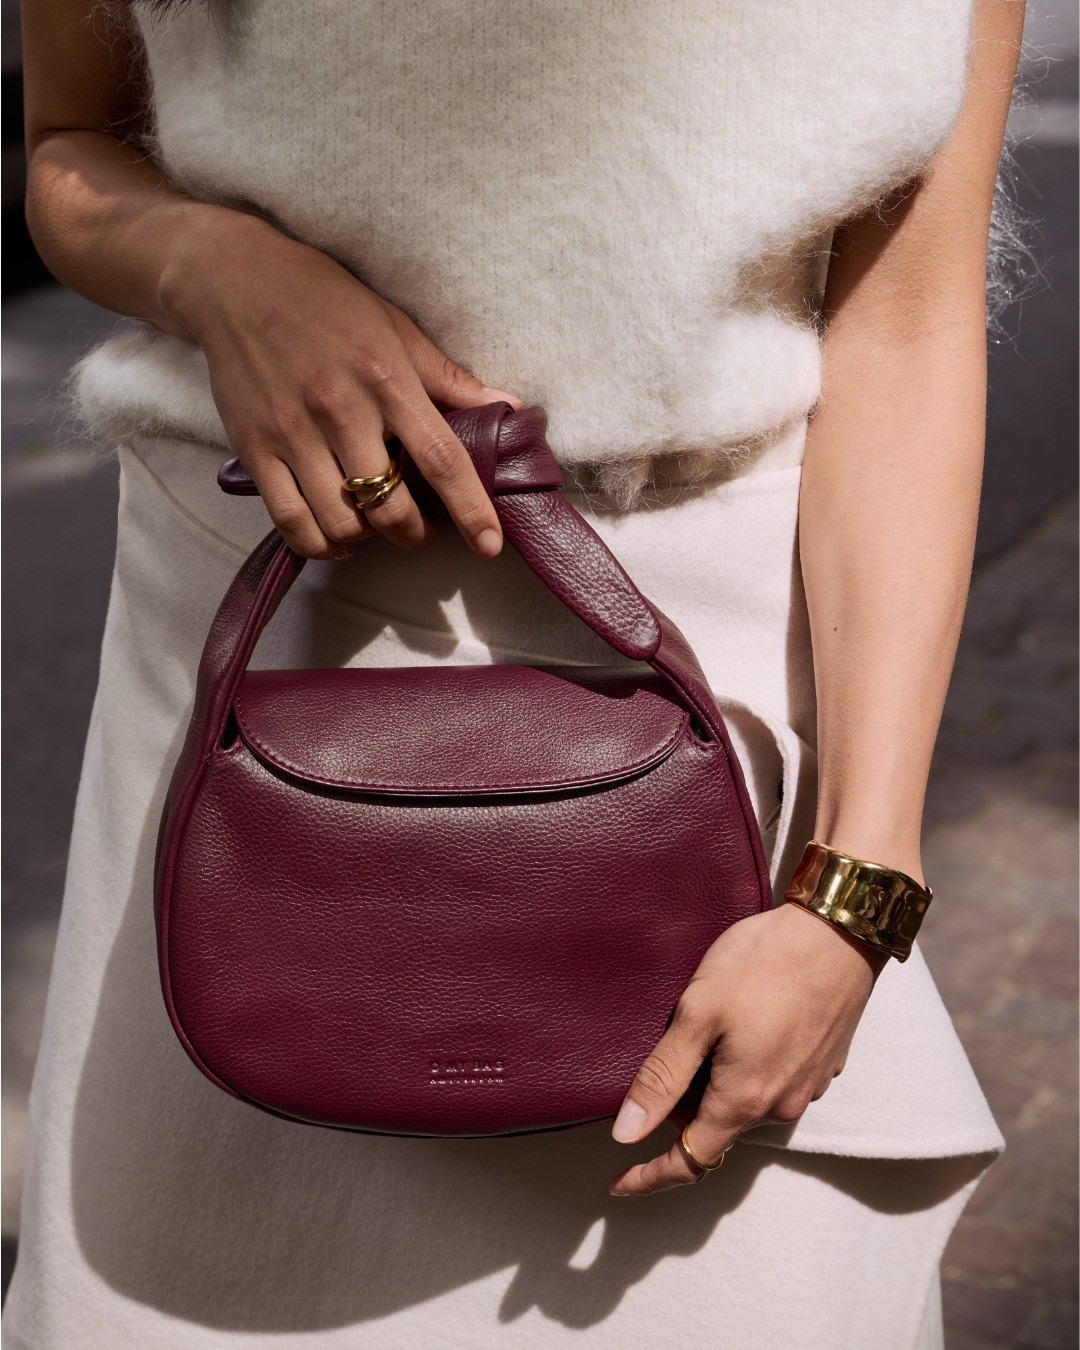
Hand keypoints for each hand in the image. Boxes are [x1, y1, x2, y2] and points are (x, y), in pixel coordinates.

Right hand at [162, 212, 520, 560]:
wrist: (235, 280)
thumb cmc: (326, 301)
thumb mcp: (396, 328)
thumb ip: (448, 379)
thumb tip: (507, 408)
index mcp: (385, 376)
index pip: (440, 458)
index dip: (470, 508)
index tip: (490, 543)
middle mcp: (340, 408)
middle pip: (389, 507)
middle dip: (413, 532)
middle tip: (418, 525)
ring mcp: (292, 431)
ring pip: (341, 524)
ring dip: (366, 538)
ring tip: (373, 524)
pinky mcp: (254, 447)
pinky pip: (290, 522)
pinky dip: (319, 544)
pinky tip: (334, 535)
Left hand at [608, 902, 885, 1195]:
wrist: (838, 931)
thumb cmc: (763, 963)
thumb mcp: (698, 1014)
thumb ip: (663, 1077)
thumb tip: (626, 1133)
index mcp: (744, 1100)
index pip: (690, 1161)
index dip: (650, 1176)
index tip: (617, 1183)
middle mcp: (781, 1106)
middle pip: (715, 1126)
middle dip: (681, 1107)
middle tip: (662, 1053)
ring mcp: (807, 1085)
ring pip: (745, 1101)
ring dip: (717, 1081)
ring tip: (704, 1026)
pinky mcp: (823, 1062)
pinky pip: (772, 1080)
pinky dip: (747, 1065)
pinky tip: (742, 1021)